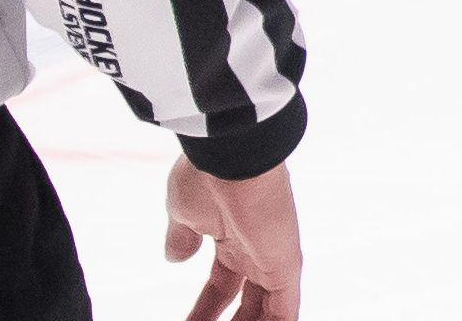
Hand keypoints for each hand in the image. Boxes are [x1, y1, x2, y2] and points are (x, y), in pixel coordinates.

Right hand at [165, 157, 302, 320]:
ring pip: (266, 311)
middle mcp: (256, 250)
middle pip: (247, 302)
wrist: (228, 156)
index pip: (221, 287)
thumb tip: (174, 257)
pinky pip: (285, 311)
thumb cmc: (204, 175)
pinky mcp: (287, 266)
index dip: (206, 311)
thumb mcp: (182, 212)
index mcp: (232, 238)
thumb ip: (182, 237)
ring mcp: (273, 259)